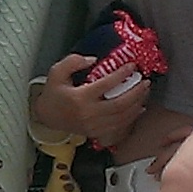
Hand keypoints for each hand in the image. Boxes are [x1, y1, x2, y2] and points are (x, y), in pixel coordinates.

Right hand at [32, 52, 150, 150]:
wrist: (47, 116)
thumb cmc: (53, 94)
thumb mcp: (56, 72)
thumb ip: (72, 62)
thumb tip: (92, 59)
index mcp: (80, 98)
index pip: (106, 85)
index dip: (121, 74)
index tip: (131, 66)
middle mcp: (89, 113)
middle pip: (120, 104)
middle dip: (136, 92)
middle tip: (145, 81)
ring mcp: (94, 125)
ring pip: (122, 117)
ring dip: (137, 104)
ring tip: (145, 91)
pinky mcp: (96, 132)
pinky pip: (119, 126)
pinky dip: (132, 117)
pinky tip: (139, 108)